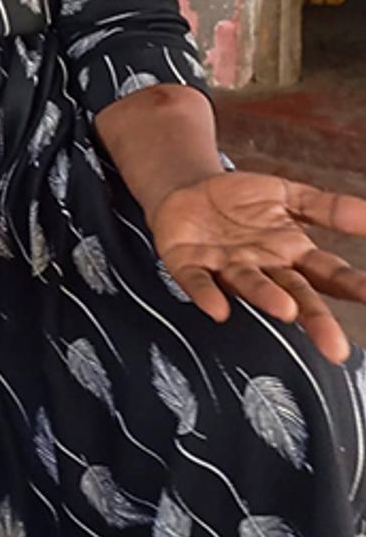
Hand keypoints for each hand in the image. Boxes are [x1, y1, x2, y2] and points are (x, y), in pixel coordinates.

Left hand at [150, 171, 365, 362]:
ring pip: (250, 286)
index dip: (352, 286)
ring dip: (267, 298)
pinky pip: (199, 281)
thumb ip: (328, 207)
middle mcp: (263, 267)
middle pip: (294, 294)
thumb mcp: (289, 196)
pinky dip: (207, 294)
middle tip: (336, 346)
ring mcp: (227, 267)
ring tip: (285, 310)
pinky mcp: (190, 264)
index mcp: (292, 252)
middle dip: (315, 318)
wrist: (188, 191)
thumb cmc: (242, 202)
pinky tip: (217, 308)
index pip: (328, 273)